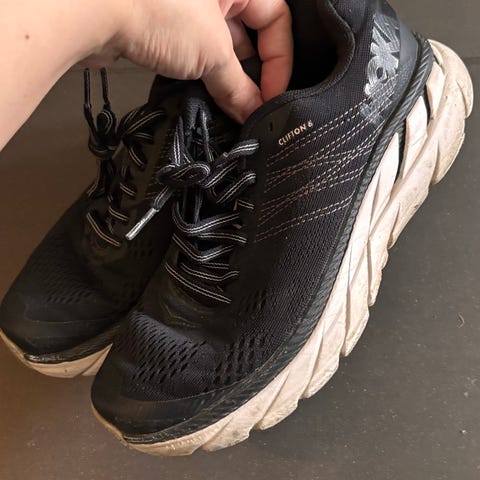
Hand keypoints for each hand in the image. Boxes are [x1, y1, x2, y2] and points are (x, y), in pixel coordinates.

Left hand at [85, 0, 293, 122]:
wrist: (90, 10)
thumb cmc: (154, 6)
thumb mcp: (212, 52)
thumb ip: (237, 86)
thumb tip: (253, 111)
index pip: (276, 18)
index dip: (279, 60)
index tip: (273, 94)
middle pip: (249, 35)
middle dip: (252, 74)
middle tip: (252, 107)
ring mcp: (189, 9)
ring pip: (220, 49)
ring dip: (226, 80)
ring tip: (228, 107)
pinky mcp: (166, 28)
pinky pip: (195, 55)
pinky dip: (202, 77)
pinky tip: (205, 98)